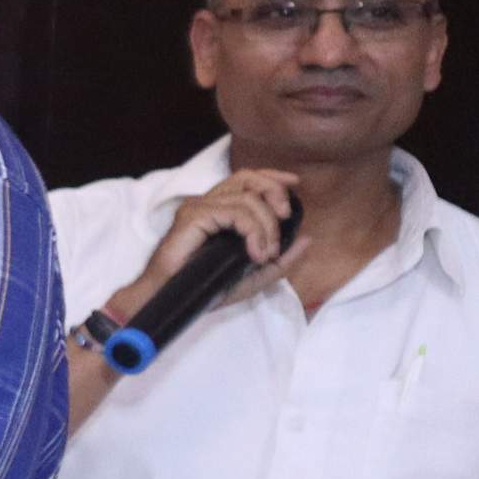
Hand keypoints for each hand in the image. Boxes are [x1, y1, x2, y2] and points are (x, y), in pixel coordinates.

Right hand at [109, 169, 301, 323]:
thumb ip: (281, 261)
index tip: (295, 184)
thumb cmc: (203, 288)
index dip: (272, 177)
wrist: (171, 300)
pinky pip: (236, 213)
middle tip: (286, 217)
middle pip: (247, 178)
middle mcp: (207, 204)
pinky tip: (254, 252)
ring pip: (247, 199)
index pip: (246, 180)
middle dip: (274, 191)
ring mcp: (198, 208)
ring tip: (266, 254)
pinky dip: (254, 231)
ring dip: (267, 226)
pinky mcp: (193, 217)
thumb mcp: (252, 277)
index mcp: (218, 211)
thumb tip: (307, 239)